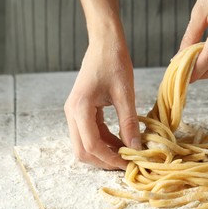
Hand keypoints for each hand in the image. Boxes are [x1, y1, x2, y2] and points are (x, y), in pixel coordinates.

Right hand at [64, 27, 140, 169]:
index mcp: (80, 108)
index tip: (128, 163)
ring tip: (126, 152)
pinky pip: (89, 133)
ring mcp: (74, 112)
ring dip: (104, 151)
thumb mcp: (125, 94)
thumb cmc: (114, 63)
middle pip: (82, 150)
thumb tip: (135, 147)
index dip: (110, 158)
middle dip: (103, 160)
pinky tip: (120, 140)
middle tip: (126, 162)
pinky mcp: (80, 110)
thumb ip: (129, 122)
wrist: (104, 44)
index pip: (91, 145)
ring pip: (84, 143)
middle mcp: (72, 113)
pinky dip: (103, 141)